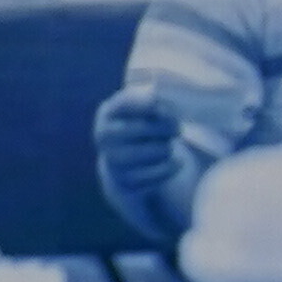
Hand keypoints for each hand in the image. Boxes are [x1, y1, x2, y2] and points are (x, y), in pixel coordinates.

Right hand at [91, 85, 192, 230]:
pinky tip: (173, 161)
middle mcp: (105, 137)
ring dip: (169, 147)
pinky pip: (162, 171)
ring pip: (158, 151)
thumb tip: (164, 99)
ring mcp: (114, 161)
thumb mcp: (138, 110)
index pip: (130, 102)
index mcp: (107, 113)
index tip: (168, 107)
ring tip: (167, 145)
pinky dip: (173, 165)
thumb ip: (151, 100)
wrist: (122, 164)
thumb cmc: (137, 128)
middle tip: (177, 128)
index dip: (153, 104)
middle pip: (146, 128)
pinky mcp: (128, 182)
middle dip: (168, 127)